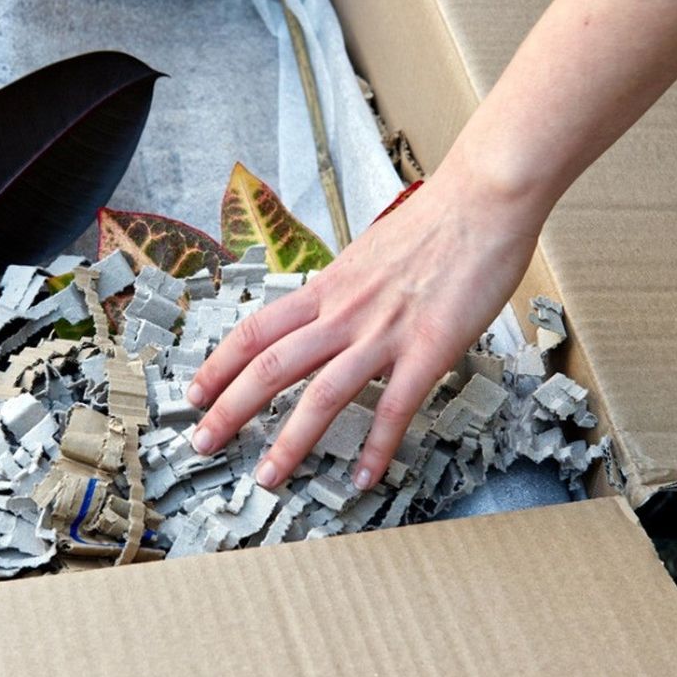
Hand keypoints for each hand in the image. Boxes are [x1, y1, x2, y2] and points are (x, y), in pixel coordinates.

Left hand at [185, 165, 544, 490]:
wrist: (483, 199)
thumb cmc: (435, 222)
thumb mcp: (368, 254)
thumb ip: (344, 288)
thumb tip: (327, 306)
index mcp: (327, 287)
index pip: (256, 330)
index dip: (219, 364)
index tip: (194, 392)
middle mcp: (344, 312)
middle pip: (271, 366)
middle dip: (230, 410)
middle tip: (203, 442)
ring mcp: (384, 333)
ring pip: (323, 396)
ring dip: (290, 442)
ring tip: (270, 477)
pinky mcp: (429, 349)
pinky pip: (394, 408)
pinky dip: (377, 449)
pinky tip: (365, 478)